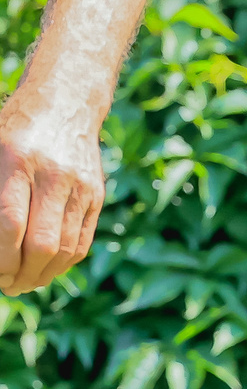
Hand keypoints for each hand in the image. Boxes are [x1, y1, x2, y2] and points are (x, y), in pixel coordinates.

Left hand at [0, 95, 103, 294]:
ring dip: (43, 273)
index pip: (10, 223)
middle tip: (8, 285)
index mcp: (16, 160)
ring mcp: (79, 187)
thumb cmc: (14, 129)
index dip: (2, 257)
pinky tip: (47, 268)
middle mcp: (52, 175)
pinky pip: (81, 240)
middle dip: (22, 273)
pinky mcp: (96, 196)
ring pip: (65, 247)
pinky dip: (64, 261)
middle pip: (42, 242)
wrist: (64, 103)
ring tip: (26, 282)